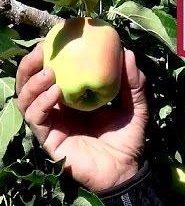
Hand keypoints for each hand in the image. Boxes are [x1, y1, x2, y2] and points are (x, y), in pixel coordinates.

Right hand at [16, 43, 148, 192]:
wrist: (126, 169)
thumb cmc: (128, 138)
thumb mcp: (136, 106)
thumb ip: (132, 83)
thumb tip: (127, 52)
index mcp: (73, 98)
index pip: (53, 72)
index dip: (48, 55)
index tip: (54, 36)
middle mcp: (57, 109)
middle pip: (31, 83)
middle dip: (30, 64)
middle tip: (40, 48)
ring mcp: (51, 124)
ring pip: (26, 99)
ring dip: (32, 82)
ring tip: (48, 71)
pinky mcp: (48, 139)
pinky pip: (36, 118)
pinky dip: (41, 103)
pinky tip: (55, 92)